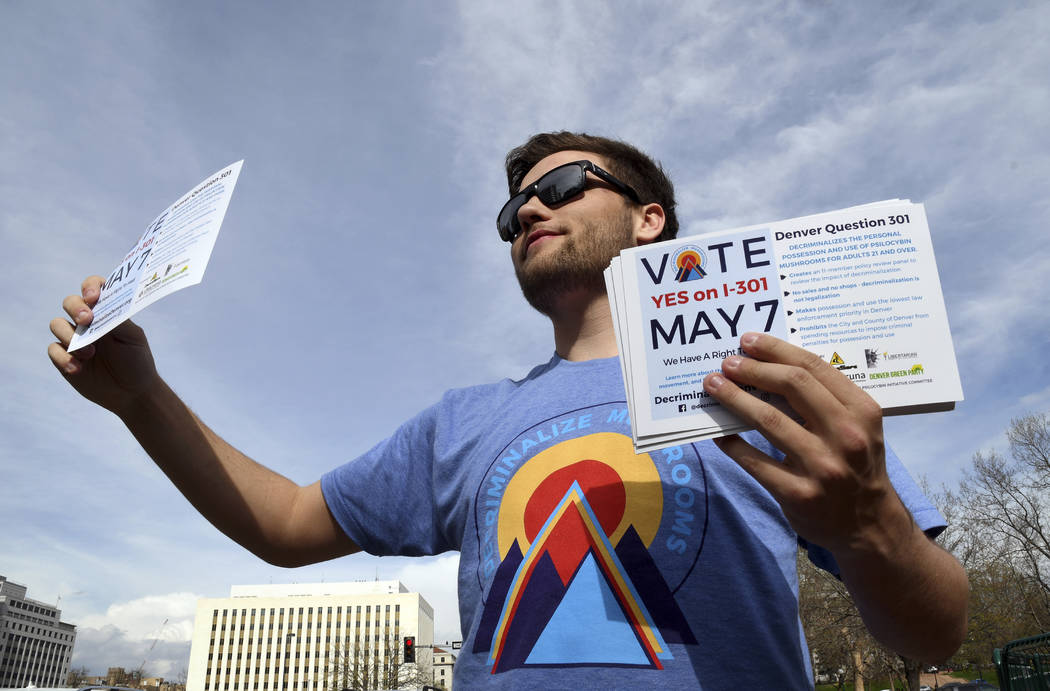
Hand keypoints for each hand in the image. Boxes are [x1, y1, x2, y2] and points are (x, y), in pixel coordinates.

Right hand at [48, 275, 158, 416]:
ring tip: (90, 353)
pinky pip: (53, 349)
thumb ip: (118, 320)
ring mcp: (74, 339)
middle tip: (86, 320)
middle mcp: (87, 322)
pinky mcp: (64, 358)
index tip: (93, 297)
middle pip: (69, 302)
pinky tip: (78, 368)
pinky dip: (63, 357)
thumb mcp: (133, 338)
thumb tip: (100, 305)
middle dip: (75, 308)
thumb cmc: (136, 360)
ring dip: (69, 335)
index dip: (90, 287)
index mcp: (106, 312)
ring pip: (56, 324)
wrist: (132, 393)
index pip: (93, 289)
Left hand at [703, 332, 911, 556]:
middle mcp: (846, 436)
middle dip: (753, 369)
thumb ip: (824, 398)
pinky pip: (754, 461)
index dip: (776, 350)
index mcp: (861, 411)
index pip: (814, 368)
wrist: (869, 525)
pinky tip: (717, 432)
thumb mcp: (856, 426)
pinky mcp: (799, 494)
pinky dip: (731, 444)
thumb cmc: (855, 464)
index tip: (748, 341)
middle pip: (792, 385)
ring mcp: (823, 467)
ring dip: (735, 398)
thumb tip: (769, 366)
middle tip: (727, 363)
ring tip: (714, 385)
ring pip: (768, 420)